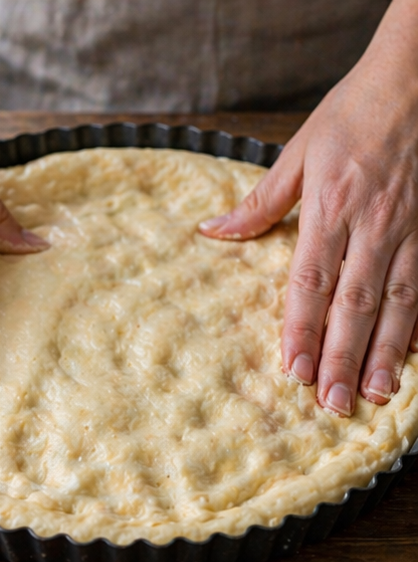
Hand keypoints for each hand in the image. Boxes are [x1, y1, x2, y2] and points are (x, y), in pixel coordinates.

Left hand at [200, 0, 417, 412]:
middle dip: (343, 356)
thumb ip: (260, 202)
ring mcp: (411, 225)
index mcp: (331, 206)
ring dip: (386, 351)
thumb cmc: (355, 110)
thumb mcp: (300, 151)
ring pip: (400, 300)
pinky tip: (412, 357)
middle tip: (331, 403)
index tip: (293, 371)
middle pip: (356, 302)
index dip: (302, 330)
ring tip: (374, 394)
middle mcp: (374, 222)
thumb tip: (211, 231)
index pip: (312, 282)